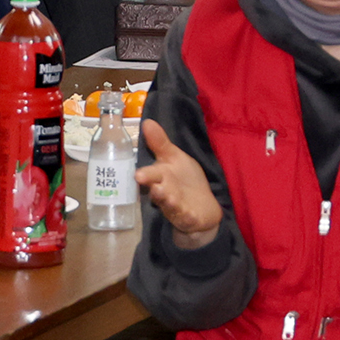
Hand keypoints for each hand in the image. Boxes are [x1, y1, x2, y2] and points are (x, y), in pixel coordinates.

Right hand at [135, 119, 223, 245]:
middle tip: (150, 185)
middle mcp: (164, 193)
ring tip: (166, 196)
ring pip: (170, 205)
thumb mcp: (174, 158)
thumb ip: (160, 143)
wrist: (201, 208)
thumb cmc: (184, 180)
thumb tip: (147, 121)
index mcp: (160, 178)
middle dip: (155, 189)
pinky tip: (189, 213)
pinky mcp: (188, 218)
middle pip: (158, 191)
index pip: (151, 175)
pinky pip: (187, 217)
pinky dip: (187, 216)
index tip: (138, 175)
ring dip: (168, 200)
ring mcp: (176, 207)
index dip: (145, 175)